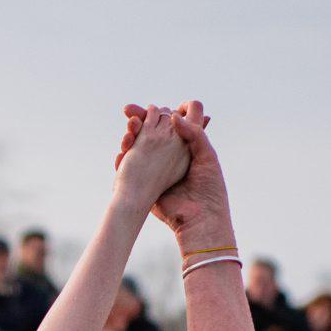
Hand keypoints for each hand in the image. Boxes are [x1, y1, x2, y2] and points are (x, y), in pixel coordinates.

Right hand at [121, 100, 228, 240]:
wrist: (198, 220)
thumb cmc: (209, 189)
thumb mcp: (207, 157)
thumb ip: (194, 133)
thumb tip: (173, 116)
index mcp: (191, 143)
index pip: (181, 118)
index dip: (174, 110)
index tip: (167, 111)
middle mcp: (173, 150)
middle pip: (155, 126)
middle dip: (140, 116)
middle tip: (128, 110)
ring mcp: (157, 163)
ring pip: (139, 141)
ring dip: (130, 133)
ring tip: (127, 134)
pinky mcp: (146, 177)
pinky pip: (130, 162)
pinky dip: (123, 156)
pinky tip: (121, 154)